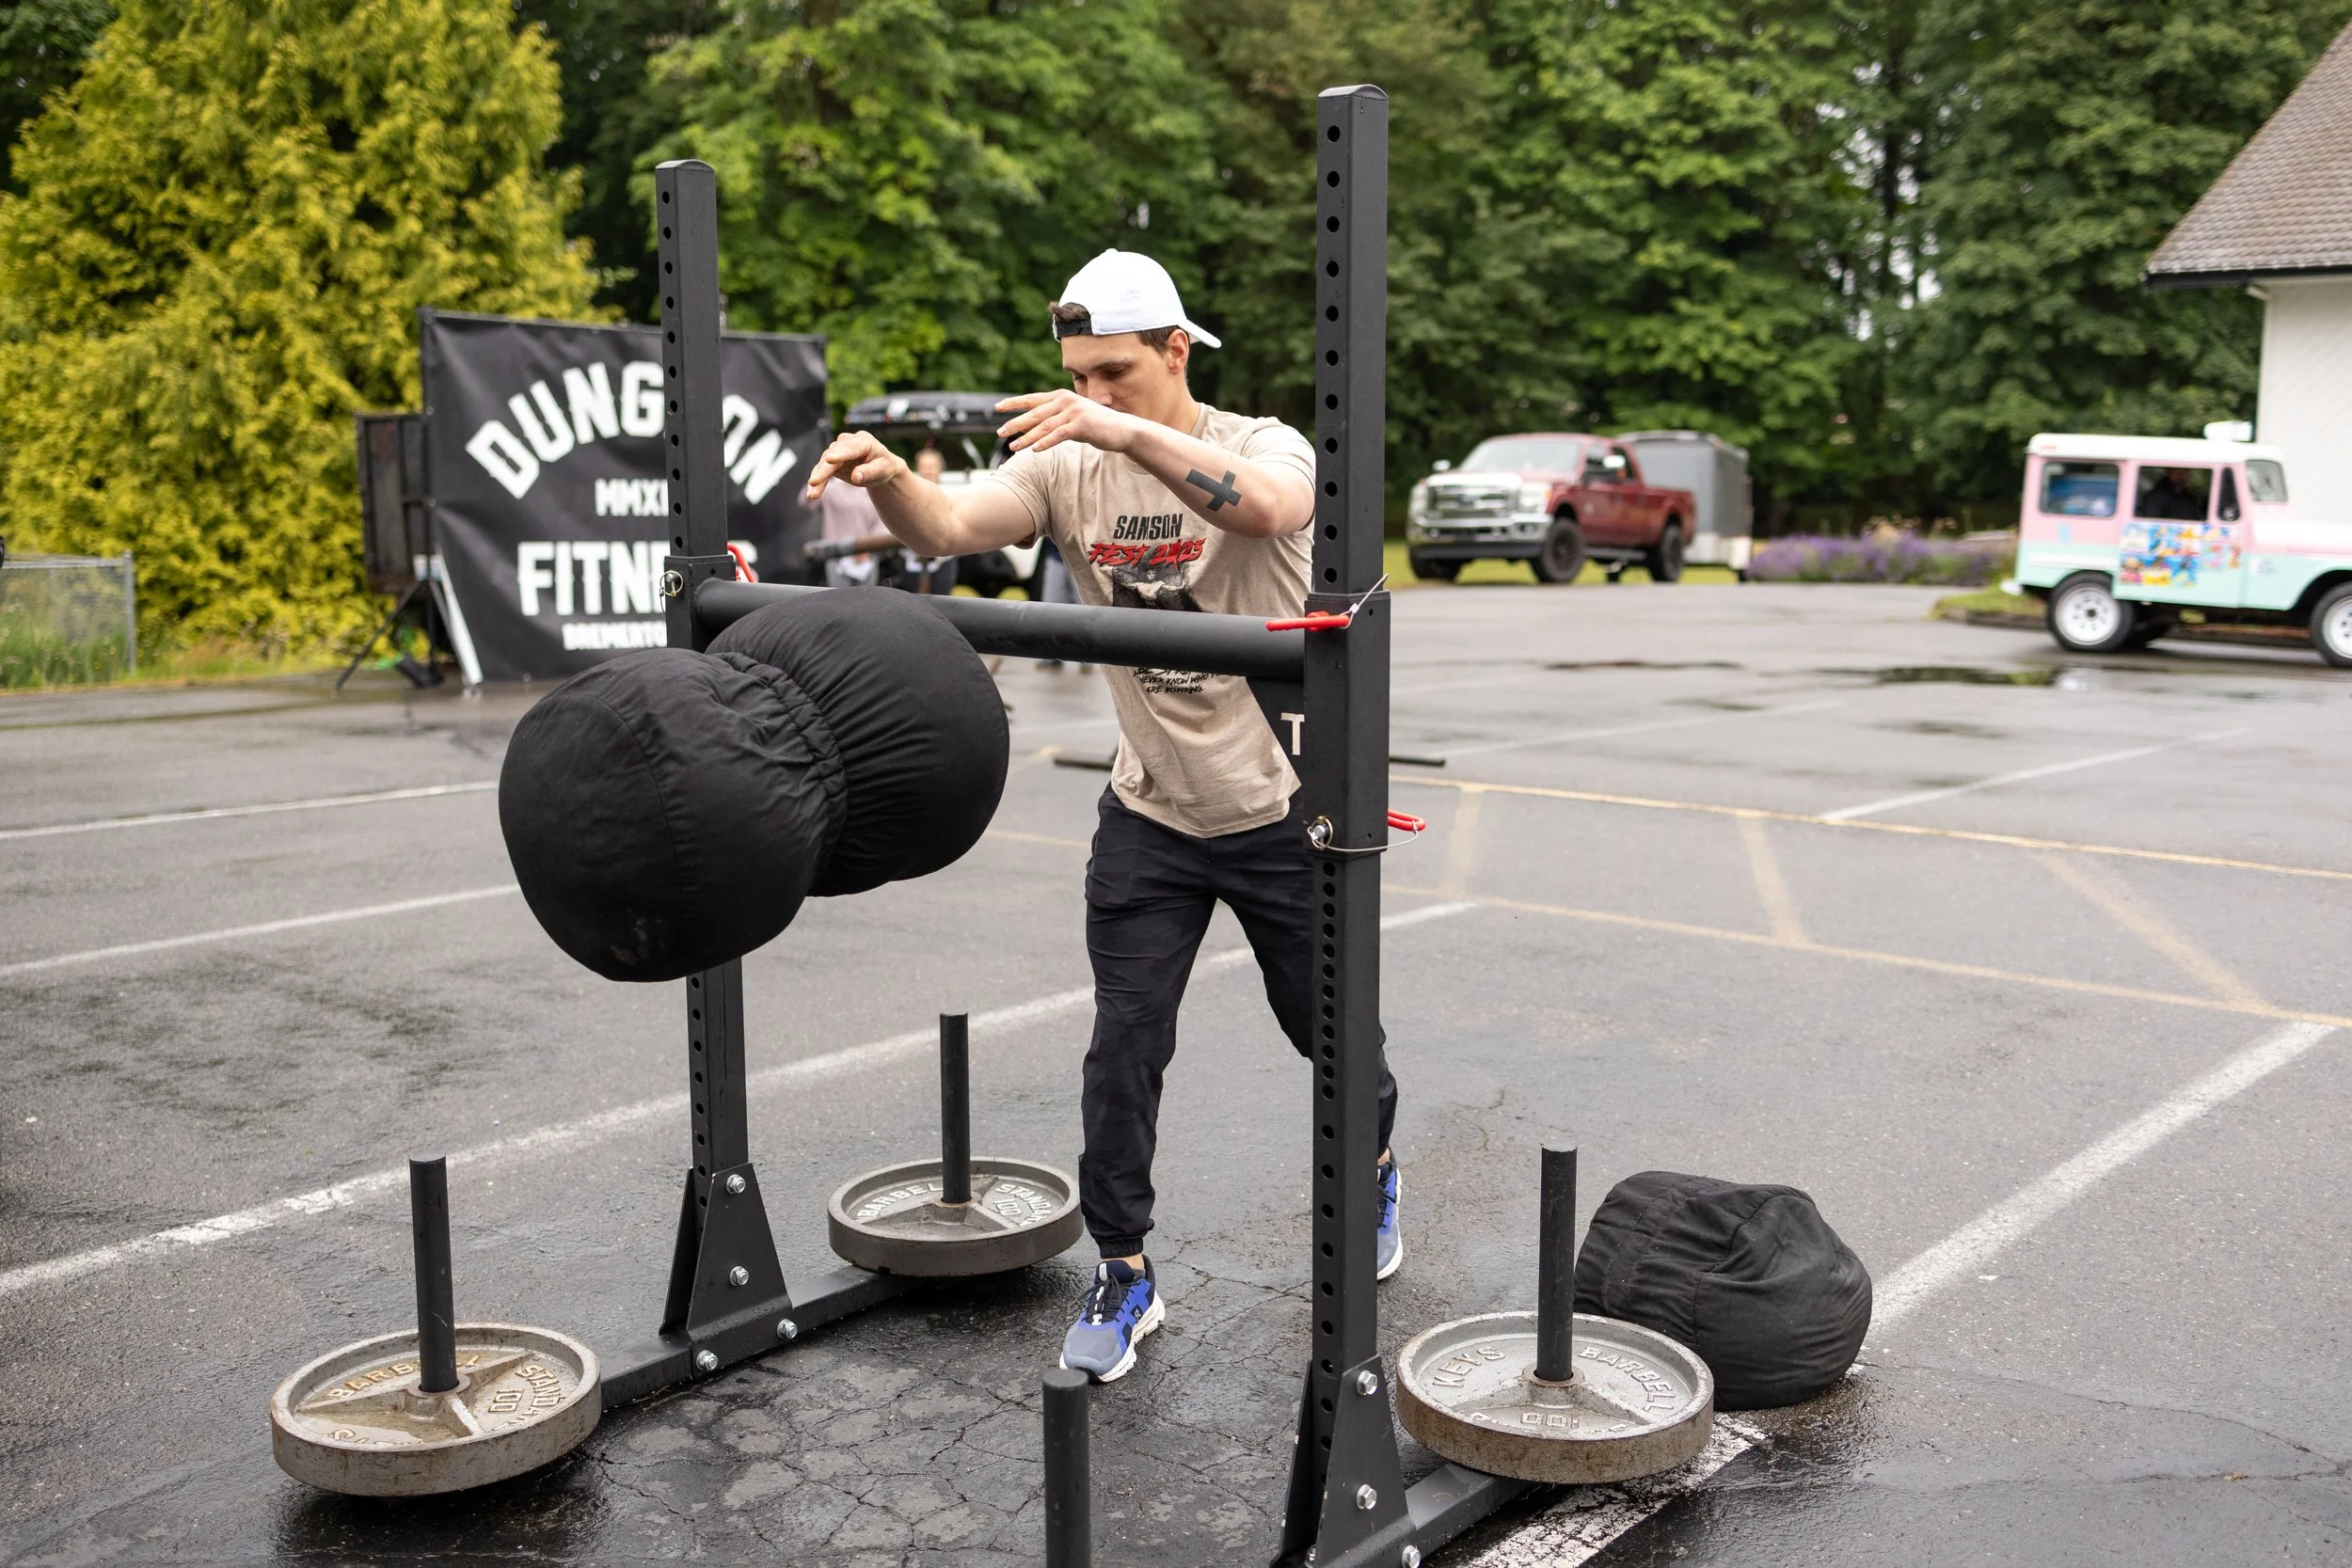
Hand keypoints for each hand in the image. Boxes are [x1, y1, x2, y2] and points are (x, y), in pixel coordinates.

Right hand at [804, 432, 906, 500]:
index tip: (829, 459)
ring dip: (817, 478)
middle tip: (814, 482)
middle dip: (824, 470)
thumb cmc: (883, 466)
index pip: (850, 448)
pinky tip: (811, 493)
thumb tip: (855, 477)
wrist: (879, 467)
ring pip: (824, 464)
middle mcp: (847, 442)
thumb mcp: (883, 470)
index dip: (840, 454)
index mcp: (863, 440)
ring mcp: (837, 449)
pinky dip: (817, 482)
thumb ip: (869, 472)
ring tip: (812, 495)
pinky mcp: (831, 460)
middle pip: (833, 456)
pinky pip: (821, 470)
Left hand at [995, 390, 1141, 455]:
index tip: (996, 408)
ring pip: (1044, 426)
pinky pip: (1059, 435)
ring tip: (1013, 447)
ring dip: (1027, 437)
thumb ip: (1054, 419)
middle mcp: (1065, 401)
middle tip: (999, 432)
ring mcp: (1073, 412)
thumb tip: (1032, 428)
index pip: (1032, 399)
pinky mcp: (1081, 425)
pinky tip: (1035, 450)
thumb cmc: (1095, 425)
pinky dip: (1045, 443)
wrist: (1122, 430)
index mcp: (1060, 397)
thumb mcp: (1071, 418)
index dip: (1013, 403)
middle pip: (1034, 413)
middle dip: (1015, 423)